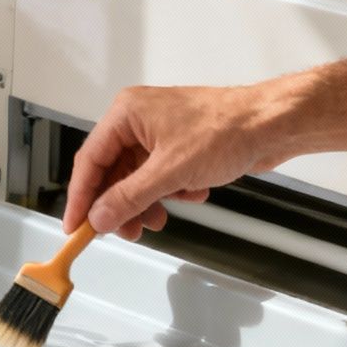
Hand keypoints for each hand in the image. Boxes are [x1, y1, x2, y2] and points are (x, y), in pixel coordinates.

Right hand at [61, 84, 288, 239]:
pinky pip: (161, 176)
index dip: (80, 197)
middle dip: (120, 205)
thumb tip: (98, 218)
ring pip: (138, 178)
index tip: (74, 227)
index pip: (90, 160)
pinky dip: (172, 191)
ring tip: (160, 220)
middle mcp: (138, 120)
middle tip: (126, 232)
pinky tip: (193, 193)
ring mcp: (160, 132)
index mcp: (126, 114)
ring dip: (147, 202)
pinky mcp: (180, 145)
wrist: (272, 125)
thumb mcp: (169, 172)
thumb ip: (128, 198)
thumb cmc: (224, 133)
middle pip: (113, 172)